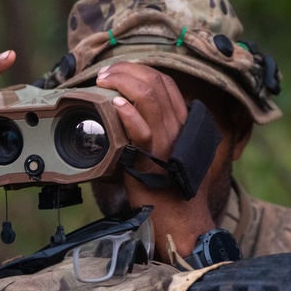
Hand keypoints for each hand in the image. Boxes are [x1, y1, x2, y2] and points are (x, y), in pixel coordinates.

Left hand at [94, 62, 215, 253]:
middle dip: (127, 71)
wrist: (181, 220)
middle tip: (106, 72)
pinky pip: (141, 130)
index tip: (120, 70)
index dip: (141, 71)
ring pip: (148, 98)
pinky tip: (115, 104)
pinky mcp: (152, 160)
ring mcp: (167, 142)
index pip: (166, 84)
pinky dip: (127, 113)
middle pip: (156, 83)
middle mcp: (179, 128)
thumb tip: (133, 116)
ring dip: (123, 83)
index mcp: (185, 124)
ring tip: (104, 81)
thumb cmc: (173, 191)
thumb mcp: (173, 154)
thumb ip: (161, 133)